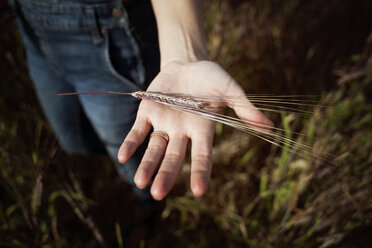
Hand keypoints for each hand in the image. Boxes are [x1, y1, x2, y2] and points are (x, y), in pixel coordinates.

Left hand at [117, 60, 271, 200]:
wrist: (187, 64)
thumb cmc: (211, 79)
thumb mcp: (230, 89)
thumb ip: (245, 108)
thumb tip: (270, 128)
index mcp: (202, 130)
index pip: (203, 155)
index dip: (201, 171)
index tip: (199, 191)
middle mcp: (182, 132)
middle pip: (174, 157)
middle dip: (166, 175)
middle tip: (158, 194)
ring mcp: (164, 124)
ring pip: (154, 149)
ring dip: (147, 165)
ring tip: (140, 184)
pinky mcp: (147, 113)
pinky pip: (138, 131)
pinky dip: (131, 143)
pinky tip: (123, 157)